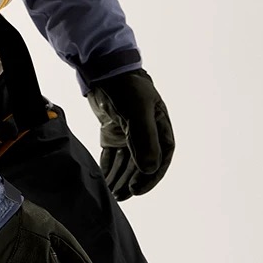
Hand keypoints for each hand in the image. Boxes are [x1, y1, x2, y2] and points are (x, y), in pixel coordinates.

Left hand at [87, 68, 174, 200]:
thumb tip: (149, 169)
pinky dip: (109, 168)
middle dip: (131, 181)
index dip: (150, 177)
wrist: (102, 66)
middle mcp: (146, 133)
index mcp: (160, 128)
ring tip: (111, 193)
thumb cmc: (125, 86)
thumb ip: (144, 139)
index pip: (161, 159)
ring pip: (126, 162)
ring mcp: (129, 133)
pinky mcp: (112, 131)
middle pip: (141, 164)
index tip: (136, 189)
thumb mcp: (137, 111)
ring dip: (119, 178)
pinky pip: (112, 155)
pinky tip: (103, 180)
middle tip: (119, 196)